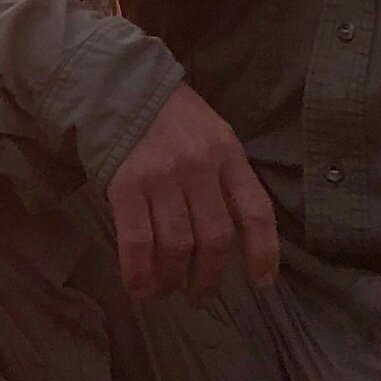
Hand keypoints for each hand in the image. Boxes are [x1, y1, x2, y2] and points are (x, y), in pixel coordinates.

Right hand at [105, 83, 281, 301]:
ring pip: (177, 246)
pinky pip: (137, 242)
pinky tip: (139, 288)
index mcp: (228, 153)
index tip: (262, 282)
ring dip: (172, 280)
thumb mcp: (210, 133)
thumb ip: (223, 175)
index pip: (255, 211)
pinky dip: (139, 273)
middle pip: (215, 238)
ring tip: (166, 292)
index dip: (263, 252)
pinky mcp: (125, 184)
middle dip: (208, 277)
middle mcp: (200, 166)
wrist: (117, 84)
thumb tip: (232, 232)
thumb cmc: (167, 114)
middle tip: (199, 296)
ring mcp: (162, 176)